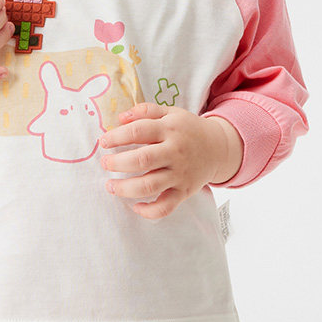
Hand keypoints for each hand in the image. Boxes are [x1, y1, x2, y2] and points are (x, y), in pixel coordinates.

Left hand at [99, 102, 243, 220]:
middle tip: (104, 163)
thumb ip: (146, 111)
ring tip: (110, 186)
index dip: (116, 137)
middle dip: (117, 163)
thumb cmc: (188, 129)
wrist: (219, 148)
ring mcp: (180, 174)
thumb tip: (120, 118)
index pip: (138, 131)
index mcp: (170, 129)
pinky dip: (148, 211)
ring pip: (150, 186)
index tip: (103, 142)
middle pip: (142, 160)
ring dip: (125, 188)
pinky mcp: (184, 192)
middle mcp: (175, 152)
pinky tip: (135, 206)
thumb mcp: (170, 112)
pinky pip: (165, 207)